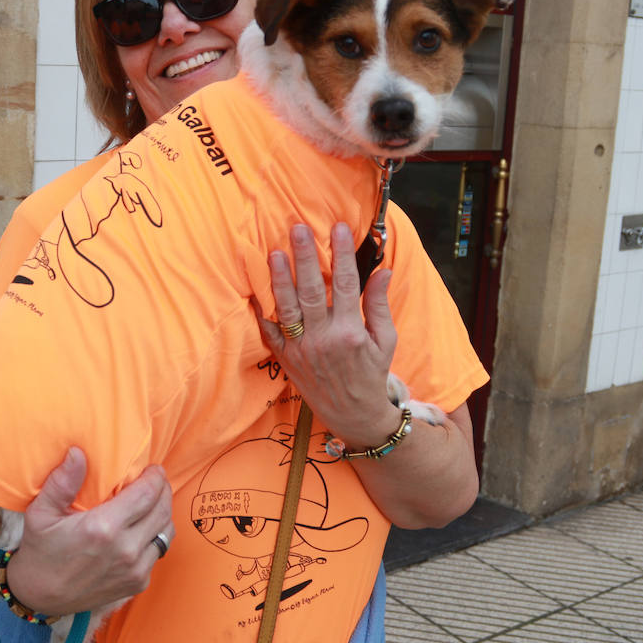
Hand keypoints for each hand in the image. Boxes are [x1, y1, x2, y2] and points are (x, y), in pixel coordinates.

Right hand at [3, 447, 173, 615]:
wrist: (41, 597)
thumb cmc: (40, 550)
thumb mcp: (41, 513)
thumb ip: (62, 481)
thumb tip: (78, 452)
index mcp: (103, 527)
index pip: (148, 493)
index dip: (155, 477)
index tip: (151, 469)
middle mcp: (125, 549)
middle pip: (162, 510)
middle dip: (163, 490)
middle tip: (154, 481)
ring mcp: (134, 569)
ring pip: (166, 531)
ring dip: (162, 513)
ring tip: (151, 502)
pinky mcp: (138, 583)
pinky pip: (158, 551)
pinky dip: (155, 536)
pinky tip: (142, 528)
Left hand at [255, 221, 401, 449]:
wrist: (352, 415)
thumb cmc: (371, 374)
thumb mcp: (386, 341)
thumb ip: (380, 305)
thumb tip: (384, 270)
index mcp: (351, 332)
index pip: (347, 284)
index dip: (342, 254)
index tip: (340, 228)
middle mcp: (323, 339)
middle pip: (311, 290)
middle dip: (305, 257)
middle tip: (298, 228)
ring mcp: (300, 349)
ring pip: (286, 307)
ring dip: (279, 278)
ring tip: (274, 251)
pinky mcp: (285, 358)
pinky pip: (270, 331)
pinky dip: (262, 310)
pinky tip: (256, 287)